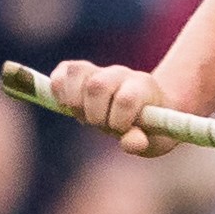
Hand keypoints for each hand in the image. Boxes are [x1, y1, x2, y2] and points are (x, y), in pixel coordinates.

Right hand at [49, 60, 175, 156]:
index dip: (119, 120)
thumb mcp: (155, 140)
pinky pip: (64, 70)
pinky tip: (69, 106)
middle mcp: (121, 73)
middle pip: (97, 85)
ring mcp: (101, 70)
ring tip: (85, 115)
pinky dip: (59, 89)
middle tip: (102, 125)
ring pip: (77, 72)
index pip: (125, 99)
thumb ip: (142, 141)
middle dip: (94, 114)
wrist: (150, 110)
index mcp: (143, 87)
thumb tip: (132, 143)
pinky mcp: (81, 71)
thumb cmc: (151, 128)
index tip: (122, 130)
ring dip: (74, 101)